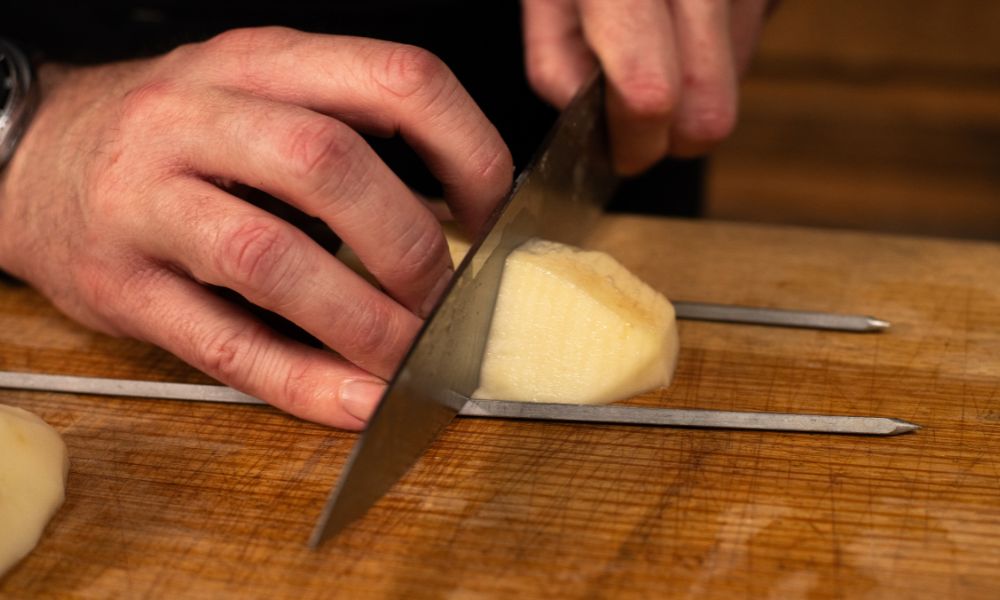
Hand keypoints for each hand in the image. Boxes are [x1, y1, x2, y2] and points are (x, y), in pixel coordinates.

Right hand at [0, 28, 512, 428]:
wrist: (28, 160)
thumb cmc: (171, 137)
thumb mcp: (255, 95)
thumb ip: (348, 131)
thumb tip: (461, 211)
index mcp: (257, 62)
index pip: (395, 78)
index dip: (468, 150)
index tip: (493, 211)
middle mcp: (197, 118)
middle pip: (331, 165)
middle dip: (411, 246)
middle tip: (446, 298)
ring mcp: (149, 202)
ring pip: (273, 256)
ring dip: (364, 320)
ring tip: (411, 358)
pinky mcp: (122, 286)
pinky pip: (224, 343)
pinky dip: (303, 380)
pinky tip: (356, 401)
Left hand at [522, 0, 770, 173]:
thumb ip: (552, 51)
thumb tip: (580, 111)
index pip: (649, 93)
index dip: (634, 142)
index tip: (619, 152)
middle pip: (711, 112)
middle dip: (673, 140)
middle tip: (640, 128)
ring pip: (737, 81)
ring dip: (696, 96)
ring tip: (657, 55)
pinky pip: (752, 39)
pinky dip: (717, 53)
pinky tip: (683, 27)